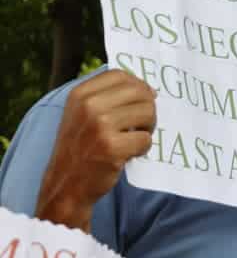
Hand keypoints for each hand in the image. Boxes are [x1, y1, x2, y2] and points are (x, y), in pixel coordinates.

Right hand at [36, 70, 156, 231]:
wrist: (66, 183)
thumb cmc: (80, 147)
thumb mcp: (81, 114)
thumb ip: (106, 98)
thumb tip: (148, 89)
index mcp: (80, 94)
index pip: (121, 75)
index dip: (139, 86)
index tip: (144, 99)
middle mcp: (89, 106)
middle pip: (140, 93)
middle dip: (148, 108)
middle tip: (143, 124)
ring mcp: (100, 126)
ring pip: (147, 113)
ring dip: (148, 128)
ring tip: (135, 138)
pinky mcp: (112, 147)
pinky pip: (146, 139)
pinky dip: (143, 148)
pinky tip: (129, 154)